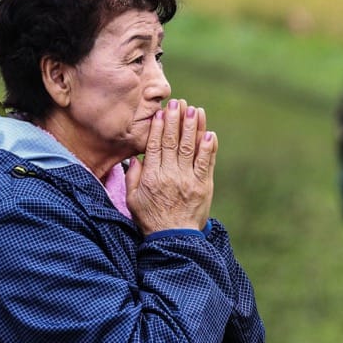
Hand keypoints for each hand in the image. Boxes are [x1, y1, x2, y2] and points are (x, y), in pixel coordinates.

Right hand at [126, 99, 216, 234]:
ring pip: (190, 148)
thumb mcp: (133, 200)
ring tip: (195, 110)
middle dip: (175, 120)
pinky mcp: (203, 186)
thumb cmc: (151, 220)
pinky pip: (207, 163)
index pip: (155, 146)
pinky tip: (209, 133)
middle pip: (172, 142)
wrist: (173, 240)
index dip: (158, 127)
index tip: (161, 112)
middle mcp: (170, 175)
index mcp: (152, 177)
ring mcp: (188, 180)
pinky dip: (208, 148)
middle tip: (178, 102)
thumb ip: (133, 177)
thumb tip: (137, 157)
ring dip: (192, 127)